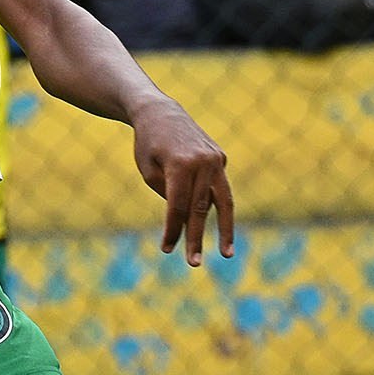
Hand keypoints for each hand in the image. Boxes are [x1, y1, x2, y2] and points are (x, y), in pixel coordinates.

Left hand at [130, 96, 234, 264]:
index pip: (178, 207)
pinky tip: (211, 221)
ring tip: (226, 254)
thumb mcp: (148, 171)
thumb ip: (168, 195)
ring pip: (223, 201)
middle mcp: (203, 162)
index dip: (173, 230)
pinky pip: (217, 187)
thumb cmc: (147, 144)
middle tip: (193, 263)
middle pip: (200, 209)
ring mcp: (215, 159)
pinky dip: (215, 205)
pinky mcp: (220, 157)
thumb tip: (187, 220)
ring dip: (225, 229)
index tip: (167, 248)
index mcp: (180, 165)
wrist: (159, 111)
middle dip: (196, 237)